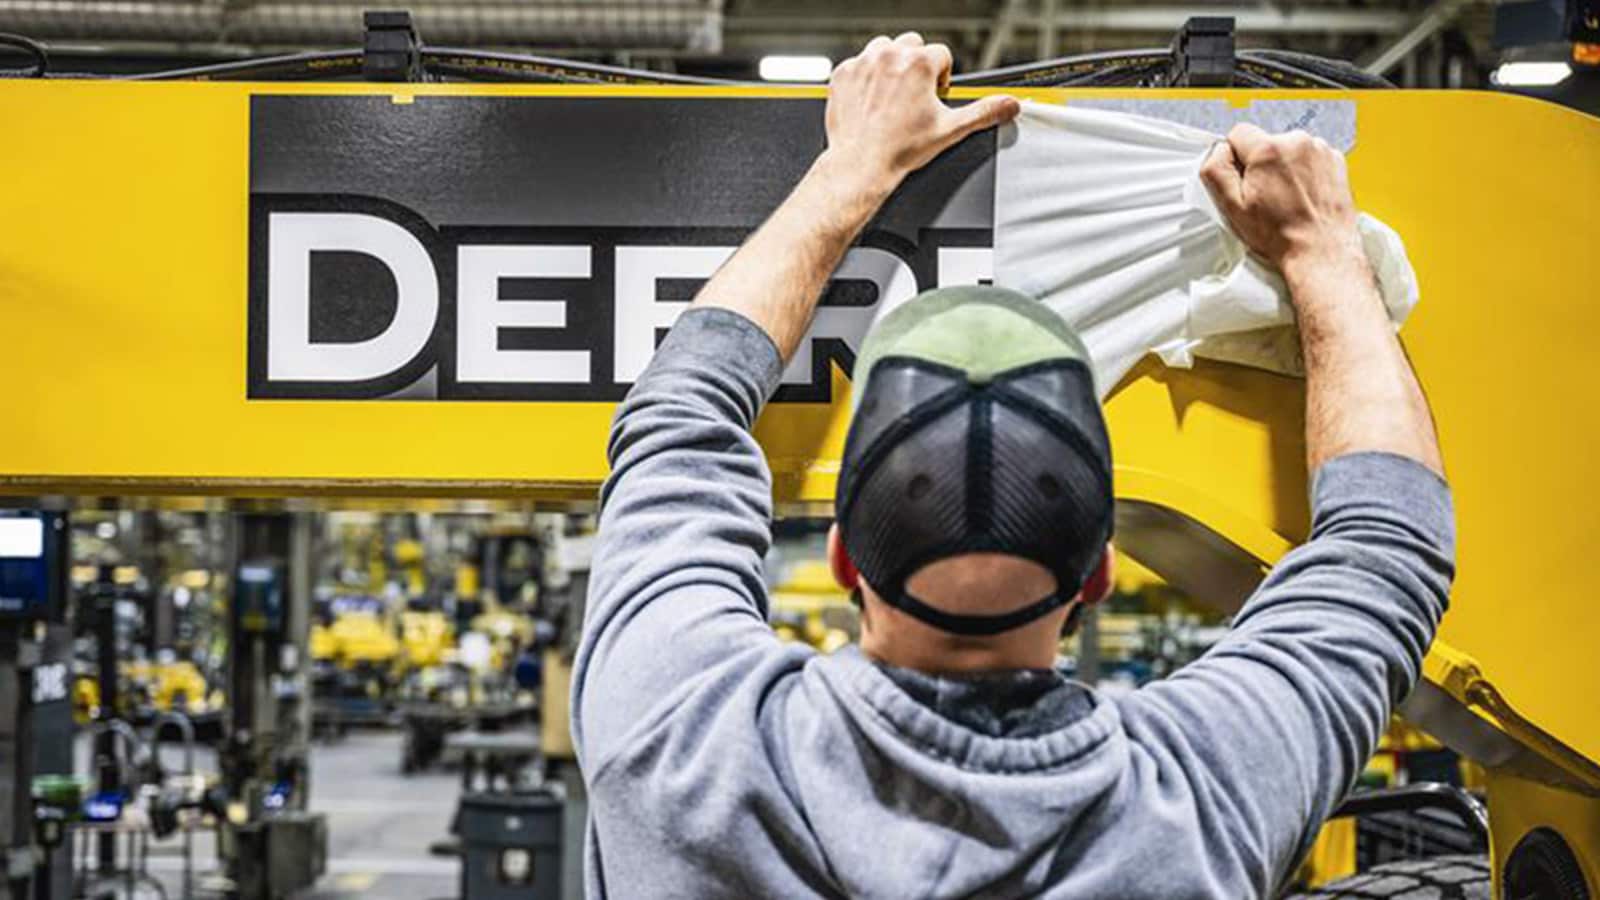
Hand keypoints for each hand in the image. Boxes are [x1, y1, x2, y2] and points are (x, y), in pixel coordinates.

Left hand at [824, 32, 1018, 193]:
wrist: (861, 164)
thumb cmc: (899, 149)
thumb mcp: (950, 130)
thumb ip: (983, 112)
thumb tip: (1007, 105)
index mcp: (918, 64)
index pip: (941, 54)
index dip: (942, 77)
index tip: (934, 95)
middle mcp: (889, 57)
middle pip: (913, 45)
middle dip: (917, 67)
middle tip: (915, 96)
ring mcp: (863, 63)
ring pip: (884, 49)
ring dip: (891, 65)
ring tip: (894, 95)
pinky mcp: (843, 73)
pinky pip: (859, 63)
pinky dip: (866, 77)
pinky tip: (872, 100)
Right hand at [1200, 123, 1362, 274]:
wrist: (1321, 251)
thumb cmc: (1281, 234)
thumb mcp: (1232, 207)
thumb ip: (1216, 170)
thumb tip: (1218, 151)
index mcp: (1269, 150)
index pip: (1238, 133)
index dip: (1235, 159)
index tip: (1244, 180)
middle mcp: (1297, 142)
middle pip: (1264, 141)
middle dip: (1261, 165)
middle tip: (1265, 196)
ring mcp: (1320, 150)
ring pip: (1288, 149)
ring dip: (1284, 168)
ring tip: (1287, 199)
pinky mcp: (1335, 160)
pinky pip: (1309, 157)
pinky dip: (1304, 172)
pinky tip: (1302, 196)